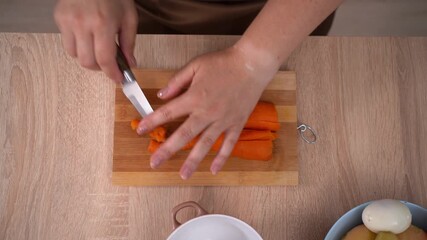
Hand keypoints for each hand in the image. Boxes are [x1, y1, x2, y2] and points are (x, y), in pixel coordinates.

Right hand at [54, 0, 137, 81]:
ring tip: (97, 47)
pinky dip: (78, 45)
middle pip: (87, 62)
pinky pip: (67, 42)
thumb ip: (129, 43)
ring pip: (74, 55)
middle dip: (100, 68)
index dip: (112, 74)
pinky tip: (87, 35)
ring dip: (88, 57)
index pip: (105, 60)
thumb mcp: (129, 16)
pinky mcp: (59, 18)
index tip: (119, 79)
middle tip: (109, 63)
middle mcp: (82, 24)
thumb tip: (130, 64)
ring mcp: (68, 21)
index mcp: (103, 24)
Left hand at [137, 45, 277, 178]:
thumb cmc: (223, 62)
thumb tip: (162, 95)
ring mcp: (223, 120)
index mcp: (194, 97)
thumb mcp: (196, 65)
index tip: (140, 130)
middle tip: (155, 163)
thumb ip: (177, 81)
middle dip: (167, 150)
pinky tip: (213, 169)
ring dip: (193, 160)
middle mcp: (207, 112)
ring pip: (205, 144)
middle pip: (184, 135)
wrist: (252, 64)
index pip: (168, 112)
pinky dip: (221, 158)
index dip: (152, 121)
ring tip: (183, 175)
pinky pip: (228, 144)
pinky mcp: (237, 123)